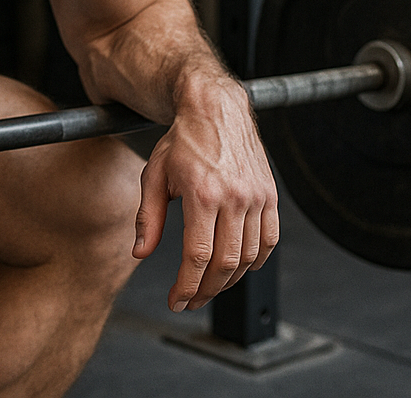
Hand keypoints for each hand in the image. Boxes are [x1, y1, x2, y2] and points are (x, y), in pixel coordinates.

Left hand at [132, 76, 277, 312]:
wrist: (215, 109)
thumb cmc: (182, 139)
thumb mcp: (154, 174)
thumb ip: (149, 217)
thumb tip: (141, 251)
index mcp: (203, 193)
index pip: (197, 256)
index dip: (187, 286)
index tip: (177, 300)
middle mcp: (234, 197)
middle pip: (225, 263)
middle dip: (206, 290)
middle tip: (191, 300)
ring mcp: (256, 197)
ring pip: (249, 257)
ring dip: (229, 281)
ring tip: (209, 287)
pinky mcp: (269, 196)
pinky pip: (269, 240)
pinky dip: (255, 261)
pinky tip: (238, 267)